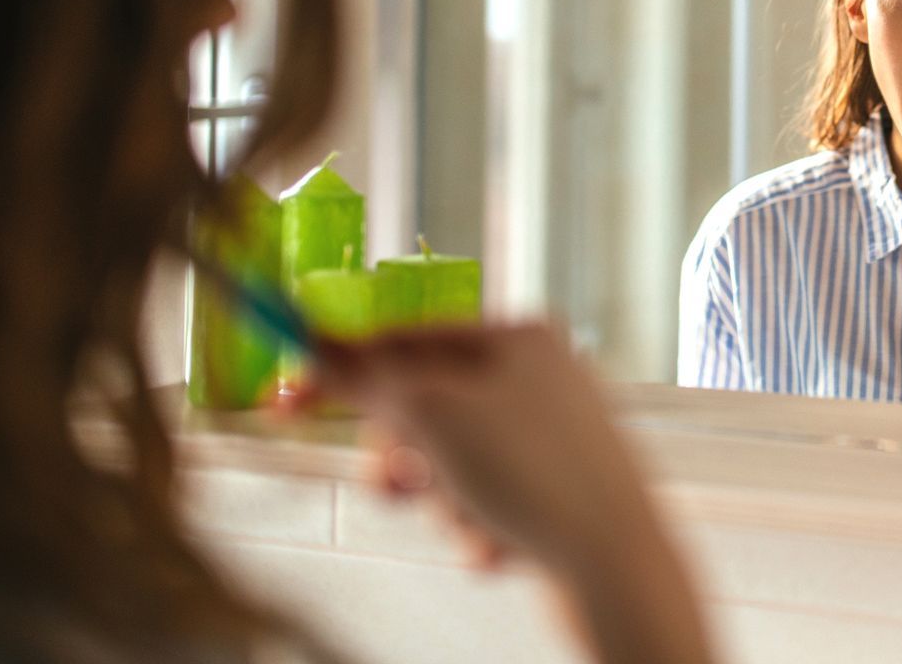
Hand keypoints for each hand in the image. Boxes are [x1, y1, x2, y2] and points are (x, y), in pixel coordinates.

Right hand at [308, 323, 712, 663]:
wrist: (618, 566)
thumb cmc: (536, 476)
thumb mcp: (432, 414)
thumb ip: (366, 378)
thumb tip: (311, 344)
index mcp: (520, 336)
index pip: (408, 338)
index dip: (342, 370)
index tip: (283, 402)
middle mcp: (543, 376)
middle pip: (424, 406)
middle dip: (402, 457)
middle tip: (396, 487)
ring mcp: (553, 436)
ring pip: (447, 465)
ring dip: (441, 503)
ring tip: (472, 521)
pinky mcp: (557, 493)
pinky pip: (481, 505)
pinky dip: (476, 530)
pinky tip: (504, 548)